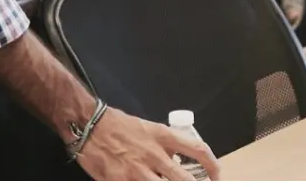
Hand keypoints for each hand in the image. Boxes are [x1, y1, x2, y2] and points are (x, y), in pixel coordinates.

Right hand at [76, 108, 221, 180]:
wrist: (89, 126)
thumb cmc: (118, 125)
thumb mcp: (148, 128)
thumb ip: (165, 145)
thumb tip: (180, 162)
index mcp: (163, 136)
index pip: (197, 149)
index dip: (212, 165)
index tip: (216, 175)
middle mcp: (154, 154)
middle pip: (185, 180)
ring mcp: (138, 171)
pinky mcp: (121, 182)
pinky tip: (148, 186)